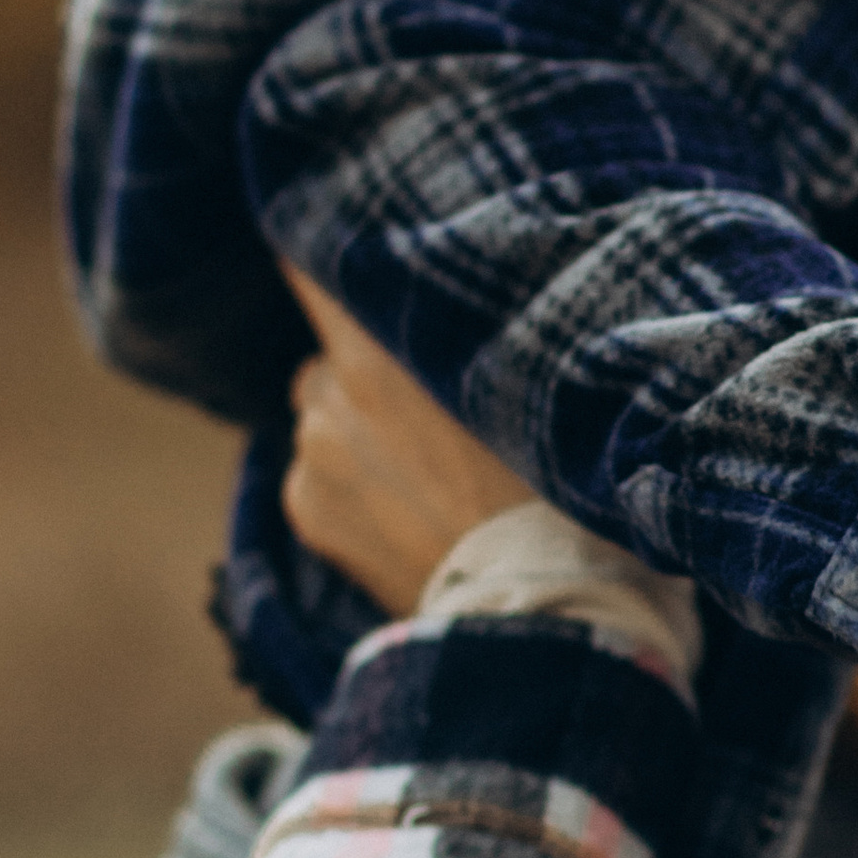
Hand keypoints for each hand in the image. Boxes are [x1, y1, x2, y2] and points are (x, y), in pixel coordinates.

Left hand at [277, 268, 528, 615]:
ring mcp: (311, 452)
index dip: (319, 255)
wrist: (530, 602)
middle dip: (365, 375)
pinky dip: (347, 490)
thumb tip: (456, 307)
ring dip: (355, 433)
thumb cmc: (552, 488)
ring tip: (424, 477)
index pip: (308, 267)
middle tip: (427, 413)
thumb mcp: (520, 387)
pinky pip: (315, 477)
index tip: (338, 257)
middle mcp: (329, 390)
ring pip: (322, 418)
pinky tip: (404, 517)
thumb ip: (468, 340)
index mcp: (381, 348)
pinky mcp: (305, 508)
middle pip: (329, 355)